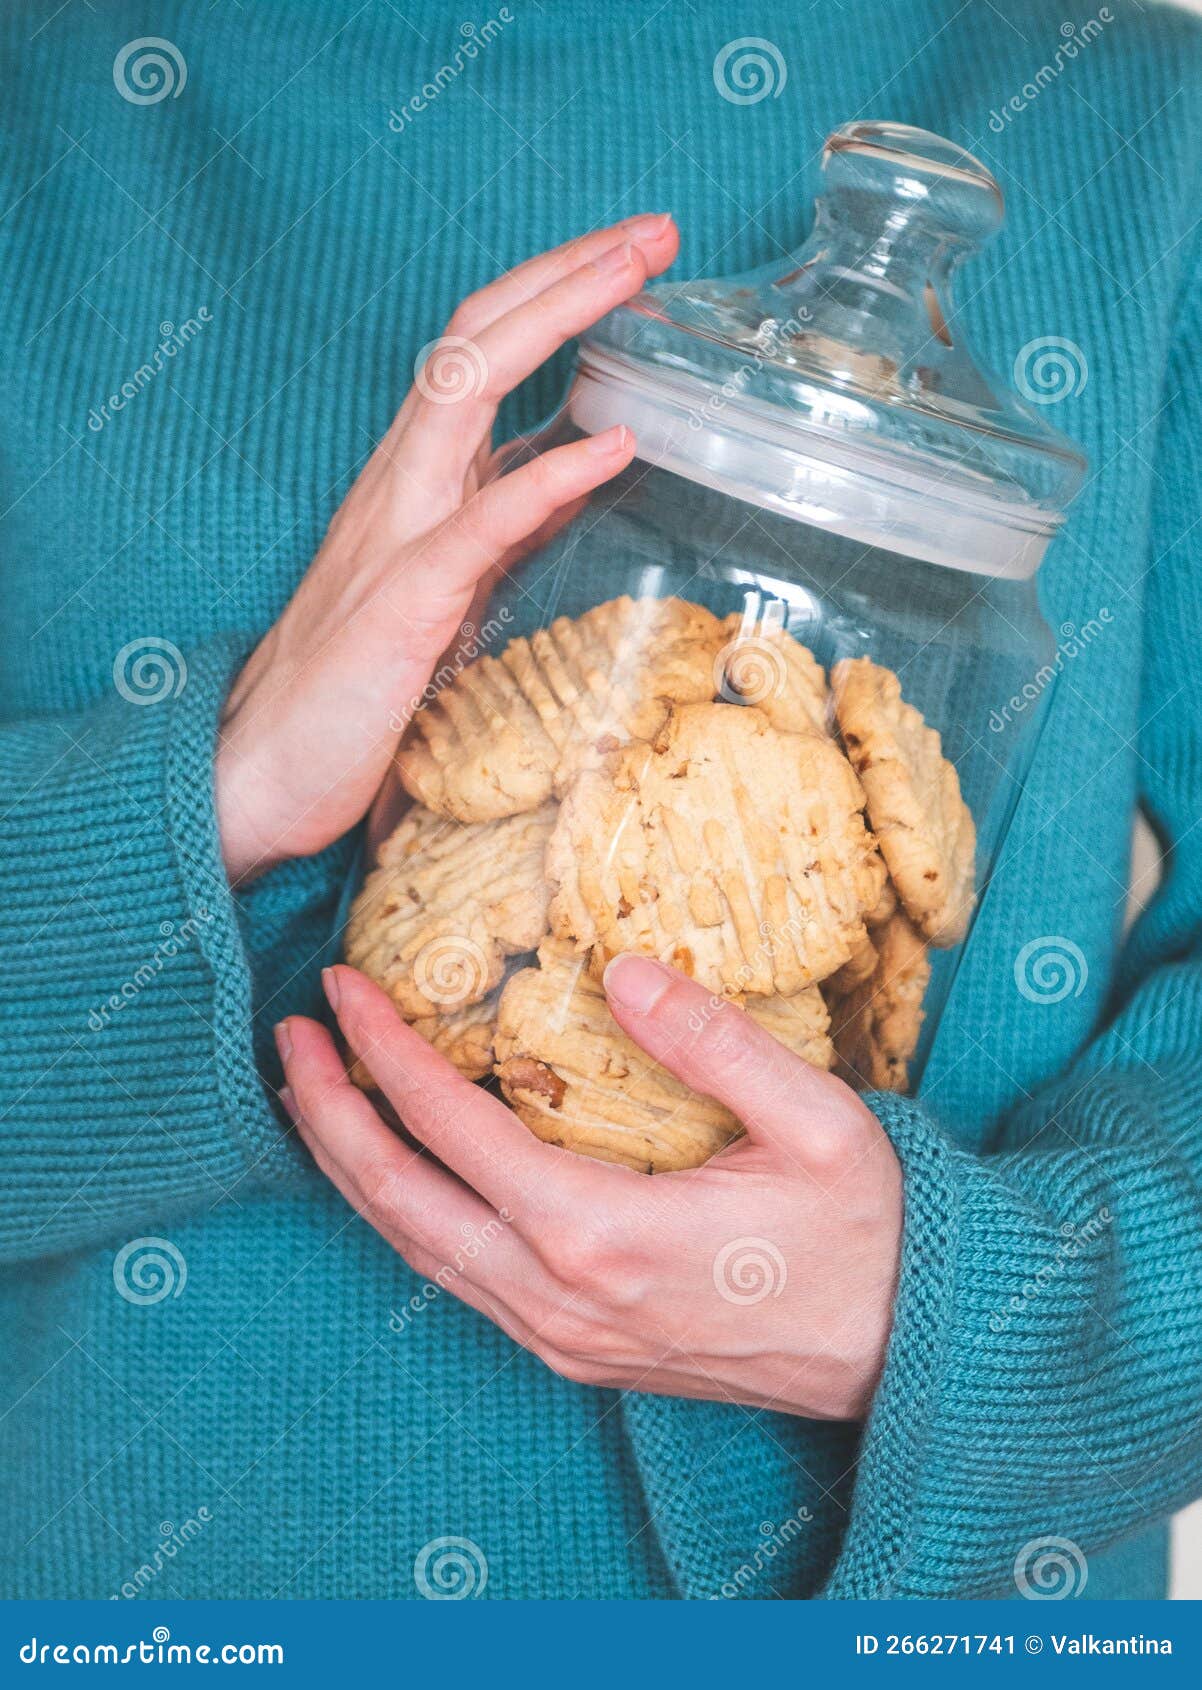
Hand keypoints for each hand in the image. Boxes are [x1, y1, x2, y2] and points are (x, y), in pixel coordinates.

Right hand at [215, 213, 678, 882]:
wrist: (263, 774)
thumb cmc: (355, 692)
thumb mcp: (450, 591)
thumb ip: (507, 527)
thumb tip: (581, 473)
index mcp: (415, 483)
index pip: (482, 354)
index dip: (555, 295)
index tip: (636, 259)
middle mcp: (401, 487)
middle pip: (475, 339)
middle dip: (566, 273)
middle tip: (656, 230)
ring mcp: (396, 535)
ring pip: (462, 390)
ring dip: (555, 322)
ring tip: (638, 278)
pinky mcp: (402, 602)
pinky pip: (480, 521)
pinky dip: (550, 475)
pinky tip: (616, 443)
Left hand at [275, 956, 902, 1420]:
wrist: (908, 1357)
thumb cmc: (869, 1235)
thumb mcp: (816, 1121)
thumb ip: (712, 1042)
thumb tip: (620, 969)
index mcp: (604, 1233)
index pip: (453, 1129)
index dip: (385, 1052)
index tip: (343, 988)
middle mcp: (560, 1296)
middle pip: (399, 1201)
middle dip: (329, 1114)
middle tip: (290, 1035)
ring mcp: (561, 1335)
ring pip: (418, 1250)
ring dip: (355, 1169)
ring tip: (314, 1096)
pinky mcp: (575, 1352)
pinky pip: (458, 1280)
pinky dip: (407, 1217)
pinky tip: (396, 1175)